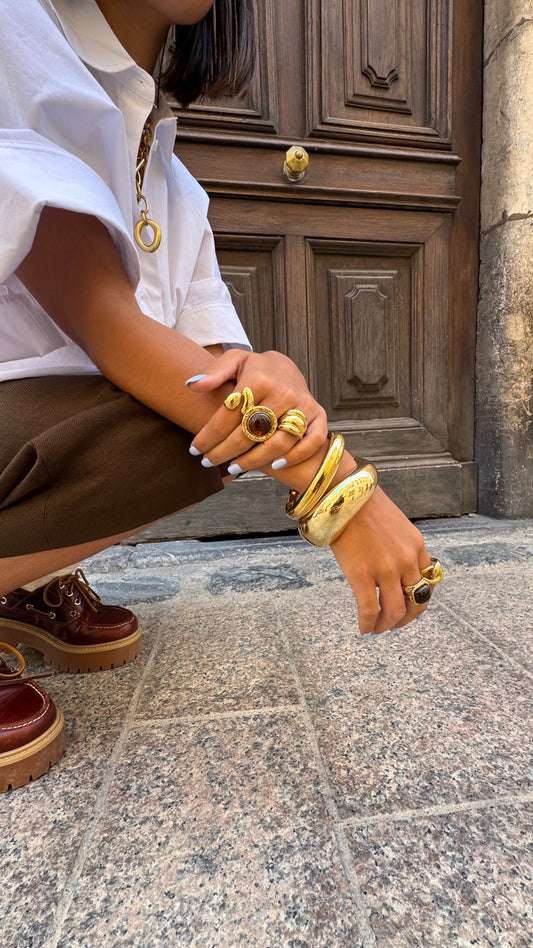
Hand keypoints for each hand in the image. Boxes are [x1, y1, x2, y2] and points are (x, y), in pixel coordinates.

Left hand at [188, 349, 327, 470]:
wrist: (287, 367)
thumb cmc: (255, 369)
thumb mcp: (235, 361)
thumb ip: (214, 372)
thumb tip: (192, 385)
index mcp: (259, 379)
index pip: (228, 415)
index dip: (208, 436)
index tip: (194, 450)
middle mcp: (283, 392)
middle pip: (248, 433)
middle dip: (223, 452)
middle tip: (207, 462)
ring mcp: (303, 405)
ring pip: (277, 443)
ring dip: (253, 460)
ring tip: (232, 467)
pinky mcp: (319, 416)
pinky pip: (312, 442)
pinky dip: (295, 456)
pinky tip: (275, 466)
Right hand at [330, 486, 432, 634]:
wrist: (343, 494)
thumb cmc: (363, 505)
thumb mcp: (395, 524)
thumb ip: (400, 547)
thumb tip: (393, 569)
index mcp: (416, 546)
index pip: (428, 583)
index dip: (419, 600)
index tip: (409, 607)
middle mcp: (406, 560)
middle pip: (416, 602)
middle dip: (406, 619)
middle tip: (394, 624)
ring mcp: (386, 569)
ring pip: (395, 611)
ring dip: (387, 626)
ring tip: (377, 629)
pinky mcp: (362, 575)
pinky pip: (370, 609)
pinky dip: (368, 624)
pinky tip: (363, 629)